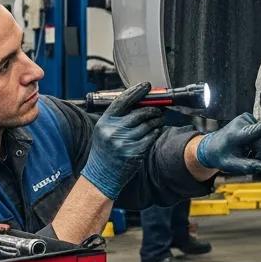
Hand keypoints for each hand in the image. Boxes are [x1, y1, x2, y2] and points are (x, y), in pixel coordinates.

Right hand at [81, 82, 164, 199]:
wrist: (101, 175)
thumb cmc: (104, 151)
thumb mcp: (104, 131)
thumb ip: (118, 118)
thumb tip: (138, 102)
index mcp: (105, 122)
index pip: (123, 101)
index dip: (136, 91)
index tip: (147, 86)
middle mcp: (113, 130)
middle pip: (139, 113)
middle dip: (152, 109)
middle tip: (159, 109)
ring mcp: (124, 142)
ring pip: (148, 125)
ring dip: (157, 120)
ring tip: (159, 119)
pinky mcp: (134, 152)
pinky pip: (151, 137)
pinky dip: (156, 132)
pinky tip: (156, 131)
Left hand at [196, 113, 260, 174]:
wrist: (210, 146)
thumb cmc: (220, 155)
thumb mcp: (231, 164)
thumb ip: (247, 166)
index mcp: (237, 135)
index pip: (255, 130)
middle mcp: (241, 123)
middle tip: (252, 157)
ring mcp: (245, 118)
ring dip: (258, 145)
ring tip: (247, 150)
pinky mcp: (247, 116)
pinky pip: (260, 129)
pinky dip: (257, 138)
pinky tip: (248, 143)